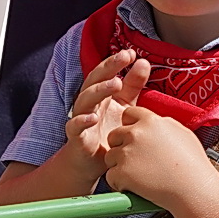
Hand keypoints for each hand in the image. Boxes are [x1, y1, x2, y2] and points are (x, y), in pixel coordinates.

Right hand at [65, 50, 149, 178]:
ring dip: (99, 90)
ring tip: (115, 83)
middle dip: (107, 68)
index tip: (131, 53)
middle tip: (123, 58)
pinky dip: (82, 121)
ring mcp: (81, 119)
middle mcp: (89, 103)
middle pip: (94, 80)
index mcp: (100, 94)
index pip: (105, 73)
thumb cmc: (108, 131)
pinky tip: (92, 117)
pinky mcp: (76, 137)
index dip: (115, 62)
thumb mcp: (124, 106)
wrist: (92, 163)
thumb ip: (132, 85)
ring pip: (85, 99)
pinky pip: (74, 126)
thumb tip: (144, 62)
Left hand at [102, 104, 218, 211]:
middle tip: (136, 161)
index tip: (136, 139)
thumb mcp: (183, 134)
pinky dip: (120, 184)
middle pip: (114, 135)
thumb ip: (164, 126)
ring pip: (110, 157)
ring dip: (120, 167)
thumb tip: (155, 125)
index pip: (128, 114)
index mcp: (151, 121)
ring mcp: (127, 153)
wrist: (195, 189)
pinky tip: (136, 187)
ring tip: (139, 176)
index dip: (130, 127)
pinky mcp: (122, 172)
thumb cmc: (194, 166)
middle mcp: (136, 133)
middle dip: (121, 147)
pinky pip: (111, 176)